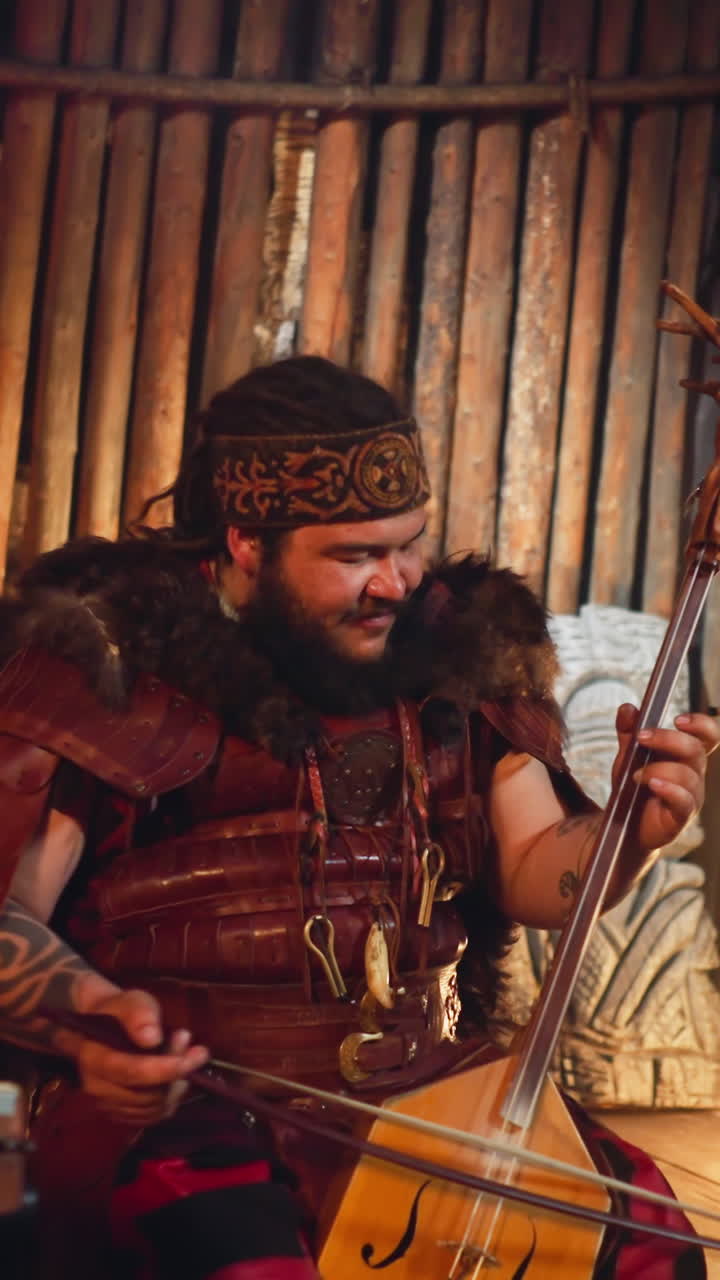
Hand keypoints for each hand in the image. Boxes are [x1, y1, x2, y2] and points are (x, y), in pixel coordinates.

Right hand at [59, 988, 208, 1125]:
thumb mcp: (130, 1001)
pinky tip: (178, 1078)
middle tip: (197, 1050)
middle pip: (146, 1093)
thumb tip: (152, 1039)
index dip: (166, 1068)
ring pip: (152, 1107)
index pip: (132, 1072)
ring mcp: (107, 1102)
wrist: (100, 1027)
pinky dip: (170, 1100)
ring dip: (177, 1086)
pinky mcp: (119, 1112)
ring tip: (188, 1060)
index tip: (197, 1055)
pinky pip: (152, 1116)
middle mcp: (97, 1086)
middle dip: (177, 1073)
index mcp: (94, 1057)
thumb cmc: (118, 1011)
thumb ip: (139, 1015)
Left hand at [613, 703, 719, 851]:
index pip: (708, 736)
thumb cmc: (634, 788)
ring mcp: (691, 796)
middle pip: (695, 749)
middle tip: (642, 737)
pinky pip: (684, 800)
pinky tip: (653, 785)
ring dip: (657, 769)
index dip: (701, 725)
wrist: (625, 826)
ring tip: (635, 776)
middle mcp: (694, 774)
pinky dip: (669, 789)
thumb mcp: (628, 756)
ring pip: (687, 774)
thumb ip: (628, 733)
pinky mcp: (681, 816)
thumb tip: (627, 708)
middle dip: (668, 739)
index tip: (678, 719)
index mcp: (686, 756)